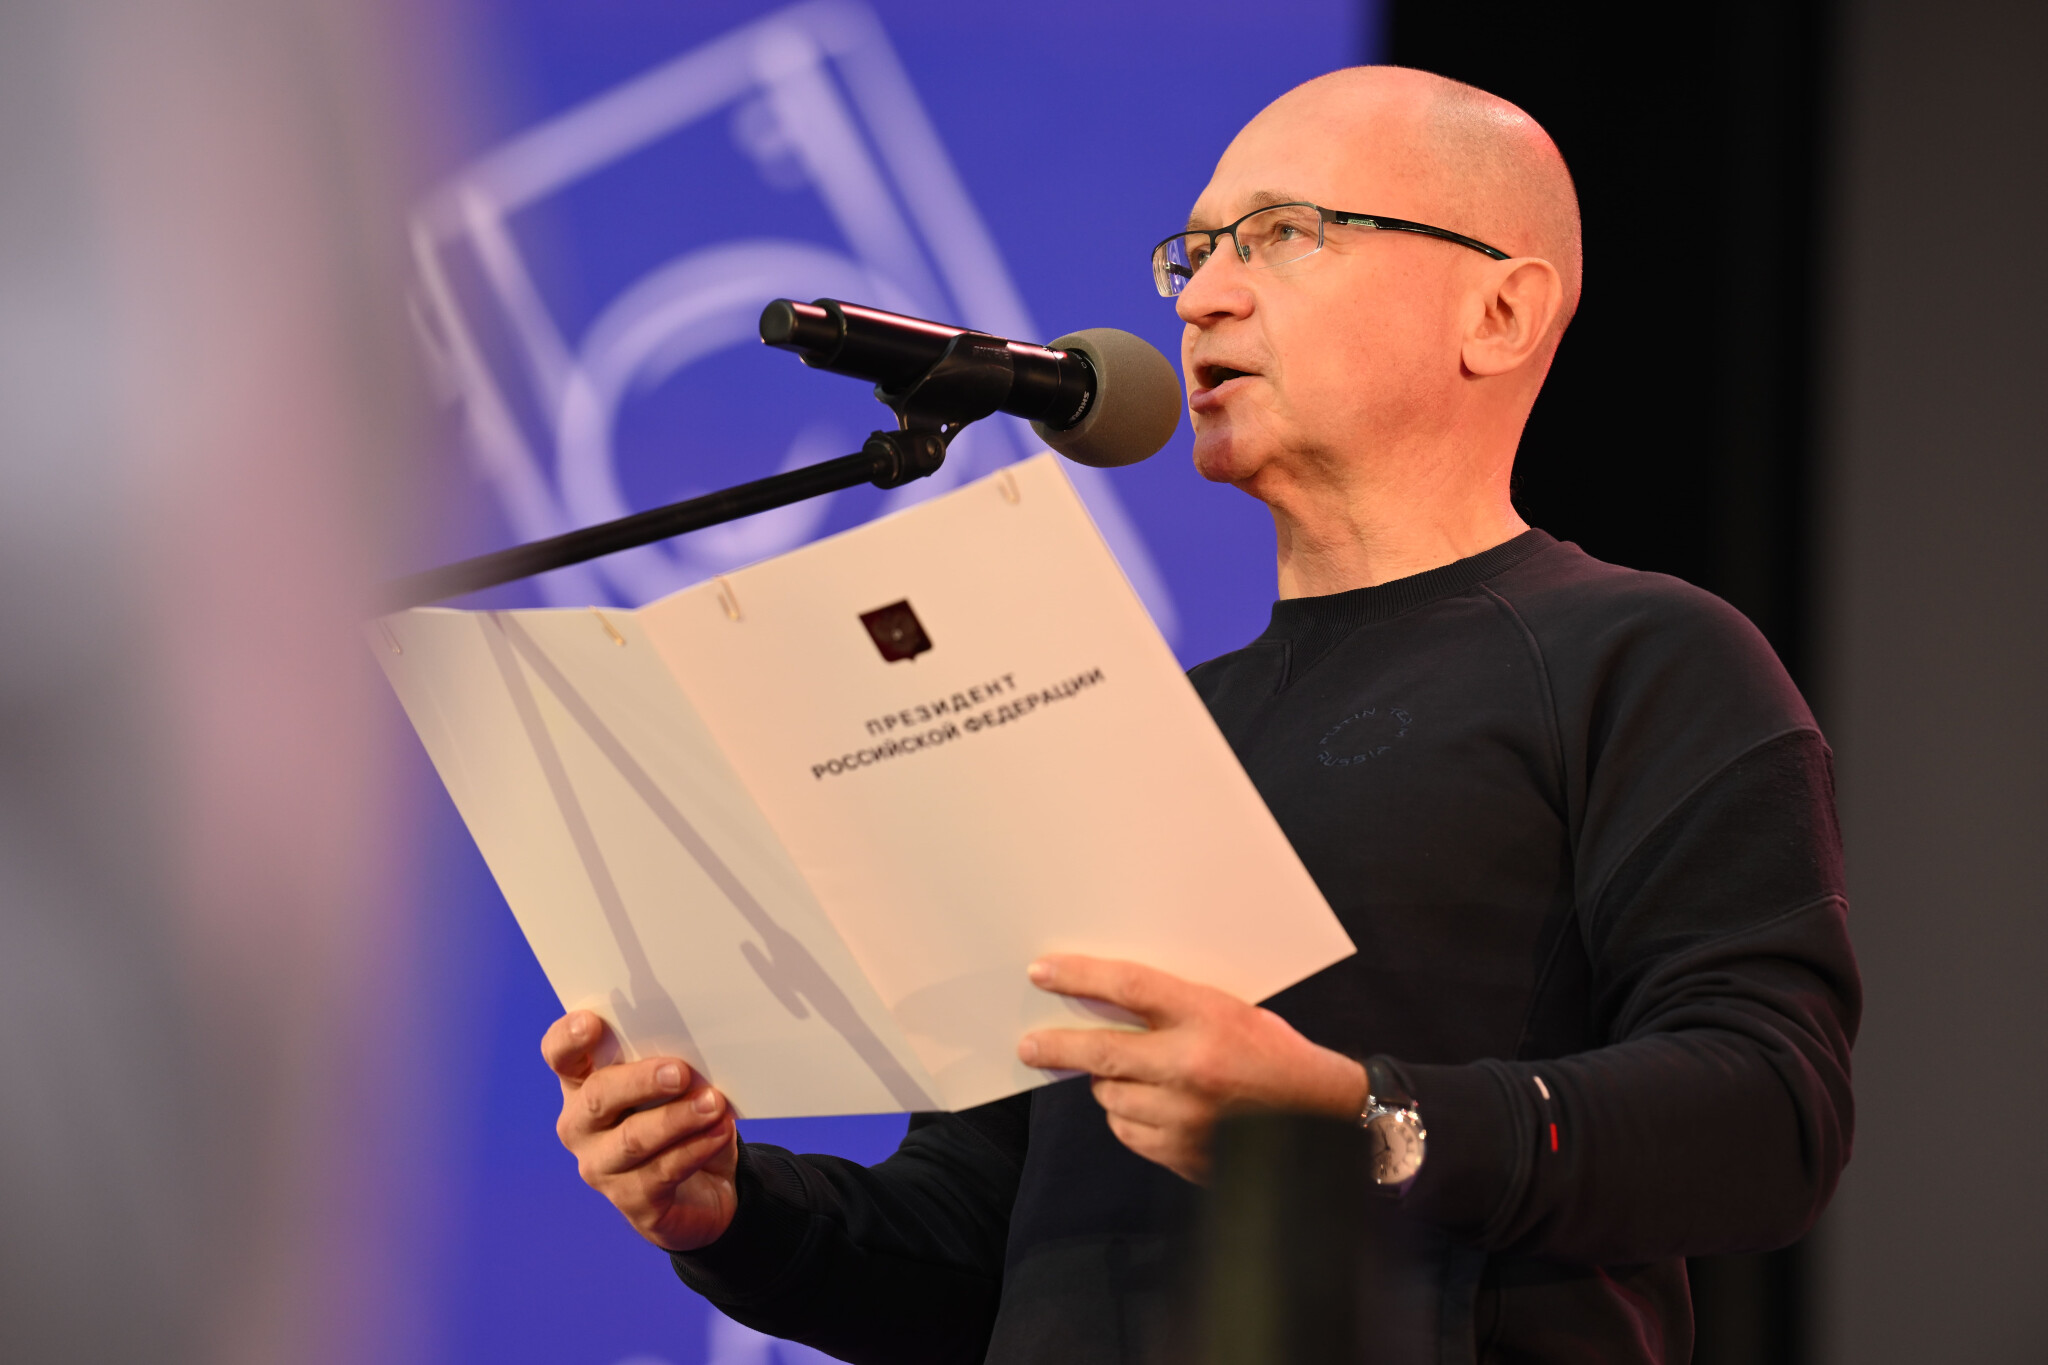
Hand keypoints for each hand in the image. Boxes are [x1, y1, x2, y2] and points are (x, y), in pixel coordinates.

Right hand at [542, 1011, 739, 1251]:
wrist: (705, 1187)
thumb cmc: (680, 1117)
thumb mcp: (676, 1085)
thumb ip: (671, 1064)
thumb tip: (696, 1048)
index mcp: (583, 1083)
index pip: (560, 1055)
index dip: (569, 1038)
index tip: (592, 1022)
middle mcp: (581, 1125)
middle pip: (598, 1096)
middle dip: (640, 1081)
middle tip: (680, 1072)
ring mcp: (600, 1166)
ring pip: (633, 1139)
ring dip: (677, 1119)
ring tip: (713, 1104)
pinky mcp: (631, 1201)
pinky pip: (662, 1172)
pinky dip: (695, 1149)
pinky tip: (719, 1132)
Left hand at [1017, 956, 1366, 1183]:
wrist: (1322, 1116)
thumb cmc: (1274, 1054)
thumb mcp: (1230, 1010)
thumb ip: (1174, 1008)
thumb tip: (1109, 1003)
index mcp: (1207, 1016)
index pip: (1128, 988)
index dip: (1079, 977)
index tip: (1043, 972)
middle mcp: (1192, 1065)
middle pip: (1101, 1051)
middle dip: (1056, 1047)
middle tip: (1029, 1047)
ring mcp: (1186, 1114)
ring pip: (1111, 1095)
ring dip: (1106, 1084)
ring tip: (1127, 1076)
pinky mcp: (1183, 1152)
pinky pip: (1128, 1132)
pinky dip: (1127, 1118)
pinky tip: (1147, 1108)